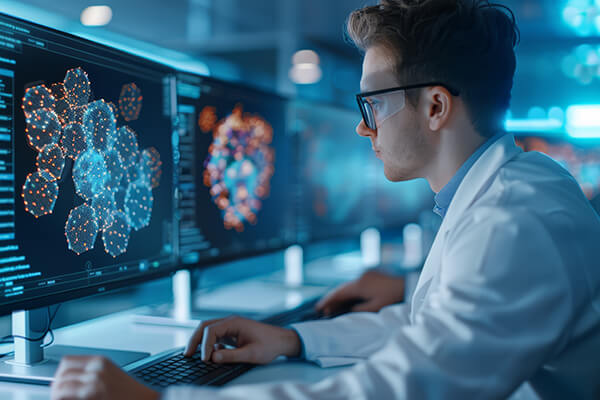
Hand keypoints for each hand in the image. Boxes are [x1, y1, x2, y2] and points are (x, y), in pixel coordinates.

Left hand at [51, 355, 158, 399]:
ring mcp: (93, 382)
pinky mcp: (91, 395)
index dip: (60, 374)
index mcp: (100, 361)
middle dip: (56, 387)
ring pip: (61, 387)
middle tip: (57, 396)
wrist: (144, 399)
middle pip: (62, 374)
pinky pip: (66, 396)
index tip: (59, 384)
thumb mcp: (111, 374)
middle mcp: (95, 369)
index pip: (67, 362)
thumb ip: (92, 373)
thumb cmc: (129, 392)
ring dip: (57, 395)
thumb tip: (71, 380)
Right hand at [184, 316, 300, 363]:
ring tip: (191, 355)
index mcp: (234, 323)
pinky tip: (210, 356)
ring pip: (208, 330)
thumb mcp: (251, 354)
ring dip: (199, 341)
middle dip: (194, 340)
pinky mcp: (232, 334)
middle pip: (205, 327)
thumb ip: (231, 356)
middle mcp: (230, 322)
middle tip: (186, 354)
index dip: (204, 345)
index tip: (204, 359)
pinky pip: (215, 336)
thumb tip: (212, 357)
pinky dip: (208, 344)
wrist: (282, 341)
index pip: (211, 330)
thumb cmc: (269, 345)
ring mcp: (231, 327)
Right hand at [316, 269, 404, 315]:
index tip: (319, 308)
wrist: (411, 285)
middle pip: (343, 288)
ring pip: (350, 286)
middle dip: (333, 299)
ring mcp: (368, 274)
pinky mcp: (374, 275)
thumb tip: (347, 310)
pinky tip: (350, 299)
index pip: (339, 293)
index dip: (328, 301)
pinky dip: (351, 292)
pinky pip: (358, 284)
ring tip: (334, 306)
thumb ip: (358, 310)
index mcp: (360, 284)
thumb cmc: (394, 298)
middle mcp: (361, 276)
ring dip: (342, 296)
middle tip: (323, 309)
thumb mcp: (375, 308)